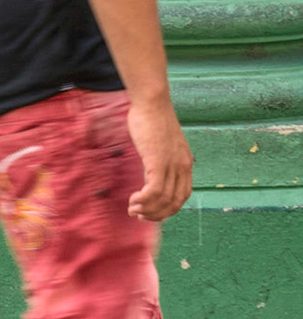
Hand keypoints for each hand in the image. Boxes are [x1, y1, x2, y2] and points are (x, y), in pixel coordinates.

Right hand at [126, 92, 192, 220]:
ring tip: (132, 209)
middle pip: (174, 202)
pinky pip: (154, 191)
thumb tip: (148, 177)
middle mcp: (183, 167)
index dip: (166, 209)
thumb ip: (157, 162)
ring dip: (147, 209)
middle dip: (156, 214)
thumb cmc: (152, 119)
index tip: (150, 212)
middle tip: (139, 215)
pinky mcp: (158, 162)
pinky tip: (133, 200)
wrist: (152, 103)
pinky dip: (143, 200)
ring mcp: (172, 165)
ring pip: (163, 199)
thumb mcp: (159, 146)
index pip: (181, 196)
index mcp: (185, 164)